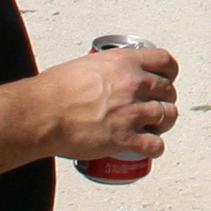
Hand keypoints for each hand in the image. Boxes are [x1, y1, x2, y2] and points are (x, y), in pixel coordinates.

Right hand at [42, 42, 178, 163]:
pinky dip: (155, 148)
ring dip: (164, 123)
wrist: (41, 114)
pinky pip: (155, 145)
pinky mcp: (125, 138)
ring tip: (153, 127)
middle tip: (154, 107)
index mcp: (125, 63)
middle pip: (169, 91)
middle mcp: (134, 85)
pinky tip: (149, 149)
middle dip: (165, 100)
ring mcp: (132, 112)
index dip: (169, 72)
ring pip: (168, 116)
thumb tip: (112, 76)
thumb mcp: (86, 65)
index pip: (165, 61)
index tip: (165, 79)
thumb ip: (107, 69)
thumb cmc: (55, 90)